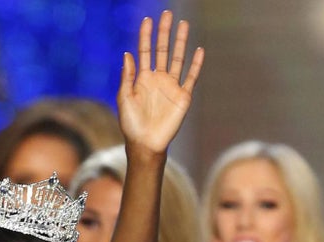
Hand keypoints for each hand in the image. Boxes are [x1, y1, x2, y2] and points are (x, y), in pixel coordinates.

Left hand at [116, 11, 203, 155]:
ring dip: (181, 42)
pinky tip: (199, 50)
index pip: (145, 51)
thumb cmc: (131, 124)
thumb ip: (127, 76)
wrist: (145, 144)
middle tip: (167, 14)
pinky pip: (191, 77)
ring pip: (178, 59)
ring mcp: (171, 87)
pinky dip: (195, 64)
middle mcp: (158, 79)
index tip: (148, 20)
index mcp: (142, 78)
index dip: (146, 36)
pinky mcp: (183, 97)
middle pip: (163, 50)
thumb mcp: (124, 98)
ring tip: (183, 25)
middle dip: (164, 32)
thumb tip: (128, 54)